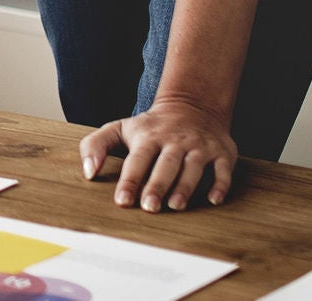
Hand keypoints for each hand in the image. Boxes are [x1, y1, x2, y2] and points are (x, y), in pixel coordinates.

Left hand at [79, 95, 238, 211]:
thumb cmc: (151, 127)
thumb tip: (88, 172)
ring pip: (193, 167)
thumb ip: (96, 145)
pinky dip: (220, 184)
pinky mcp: (221, 153)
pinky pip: (223, 169)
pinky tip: (214, 199)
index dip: (129, 180)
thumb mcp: (120, 128)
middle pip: (166, 164)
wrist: (193, 105)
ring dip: (185, 186)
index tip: (122, 200)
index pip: (137, 159)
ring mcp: (199, 146)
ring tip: (175, 205)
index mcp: (148, 137)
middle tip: (149, 207)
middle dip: (157, 185)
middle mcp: (175, 141)